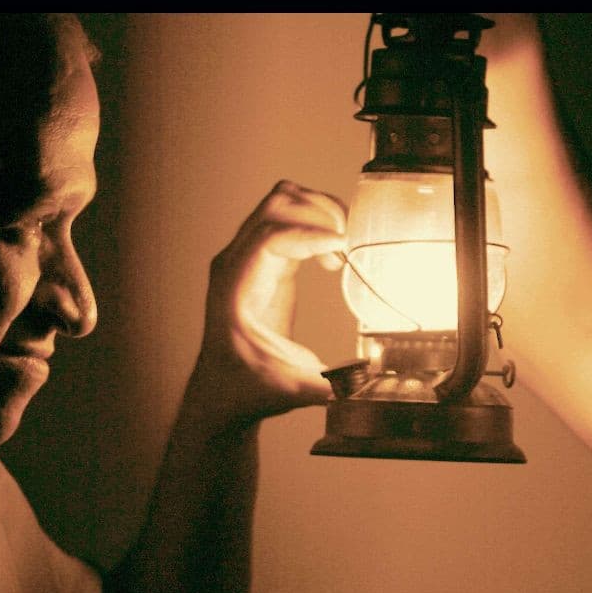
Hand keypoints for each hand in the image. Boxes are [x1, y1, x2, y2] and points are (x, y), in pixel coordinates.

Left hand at [189, 180, 346, 424]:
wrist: (223, 389)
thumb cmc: (246, 388)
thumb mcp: (291, 390)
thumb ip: (330, 386)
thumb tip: (369, 382)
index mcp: (237, 289)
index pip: (271, 237)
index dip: (311, 235)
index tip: (344, 246)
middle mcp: (237, 264)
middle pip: (276, 205)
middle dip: (319, 213)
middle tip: (348, 242)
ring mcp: (248, 257)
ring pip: (282, 202)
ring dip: (318, 212)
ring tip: (342, 245)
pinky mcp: (263, 260)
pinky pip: (288, 220)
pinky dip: (316, 225)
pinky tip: (332, 256)